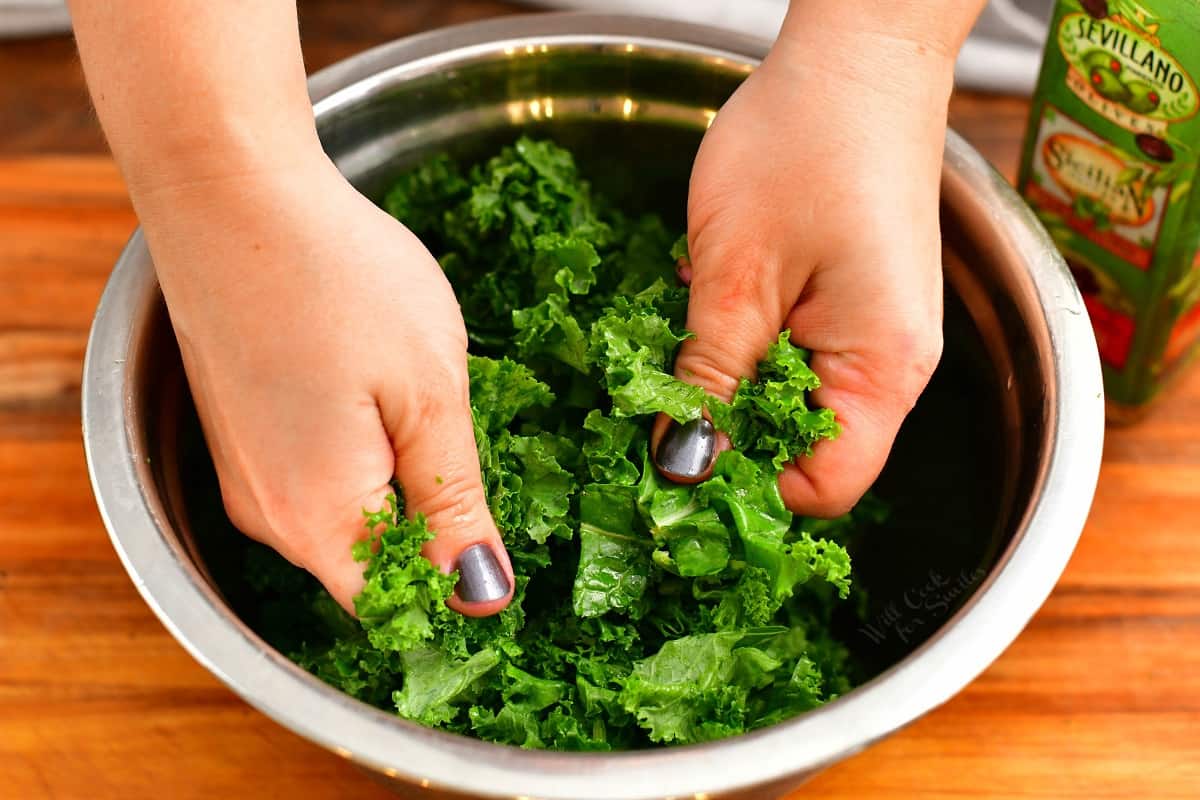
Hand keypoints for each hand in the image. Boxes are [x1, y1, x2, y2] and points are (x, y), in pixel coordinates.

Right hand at [136, 156, 513, 615]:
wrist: (231, 192)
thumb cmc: (339, 281)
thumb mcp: (429, 394)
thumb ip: (454, 504)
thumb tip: (479, 596)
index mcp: (318, 520)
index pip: (395, 607)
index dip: (453, 584)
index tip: (497, 525)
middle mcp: (267, 517)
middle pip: (368, 567)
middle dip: (429, 529)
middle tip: (466, 438)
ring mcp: (245, 475)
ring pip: (344, 520)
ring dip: (397, 488)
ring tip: (421, 403)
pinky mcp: (240, 436)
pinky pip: (312, 480)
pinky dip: (359, 459)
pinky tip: (378, 393)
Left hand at [653, 26, 953, 515]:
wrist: (855, 58)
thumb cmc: (804, 145)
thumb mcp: (734, 274)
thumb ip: (710, 378)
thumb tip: (682, 466)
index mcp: (880, 371)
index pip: (823, 489)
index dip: (748, 490)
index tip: (675, 468)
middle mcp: (892, 367)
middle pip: (809, 455)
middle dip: (733, 440)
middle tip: (663, 407)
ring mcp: (875, 336)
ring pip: (794, 408)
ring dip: (734, 391)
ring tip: (690, 343)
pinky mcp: (852, 307)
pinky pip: (797, 361)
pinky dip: (749, 352)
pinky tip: (715, 313)